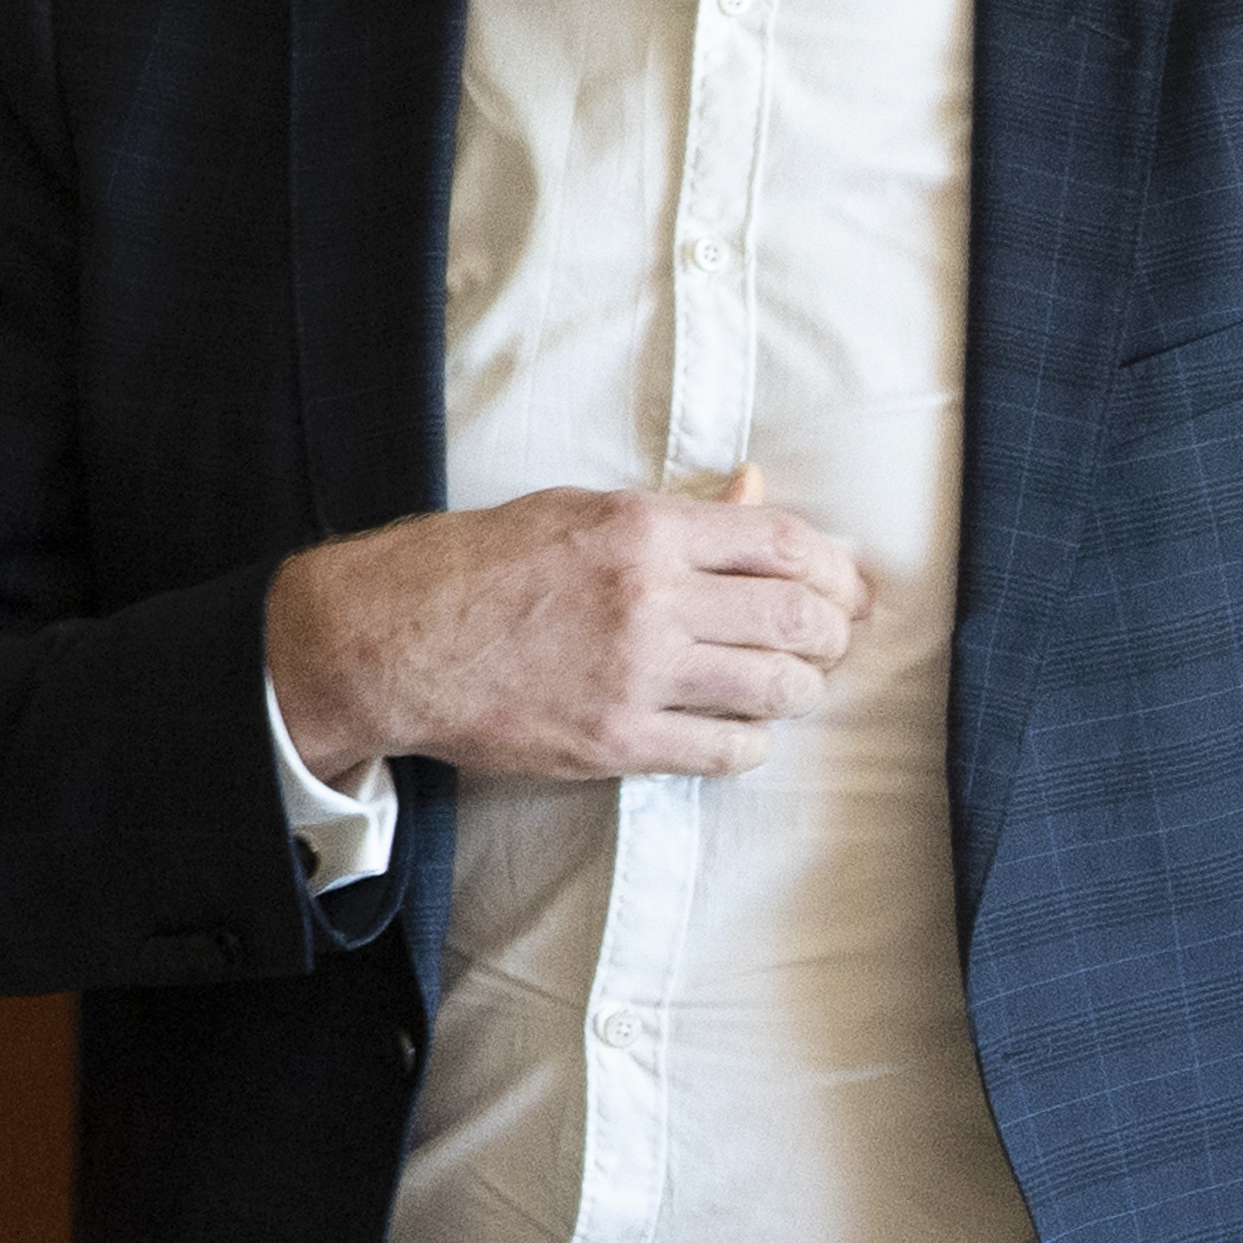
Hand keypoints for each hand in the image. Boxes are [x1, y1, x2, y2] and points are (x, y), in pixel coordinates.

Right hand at [264, 478, 871, 789]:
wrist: (393, 640)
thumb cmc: (477, 567)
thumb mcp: (578, 511)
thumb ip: (676, 513)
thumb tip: (756, 492)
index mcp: (642, 529)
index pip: (780, 540)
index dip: (833, 566)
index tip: (848, 584)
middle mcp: (649, 599)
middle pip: (793, 614)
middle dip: (834, 629)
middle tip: (837, 638)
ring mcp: (635, 675)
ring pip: (773, 685)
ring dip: (802, 686)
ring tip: (796, 683)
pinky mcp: (616, 741)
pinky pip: (723, 749)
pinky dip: (753, 743)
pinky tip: (746, 732)